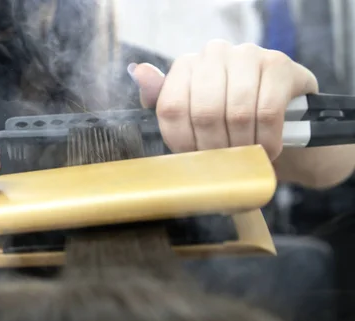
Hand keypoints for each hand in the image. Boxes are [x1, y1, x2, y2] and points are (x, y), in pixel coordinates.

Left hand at [128, 40, 318, 159]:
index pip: (171, 108)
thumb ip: (162, 100)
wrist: (285, 120)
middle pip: (204, 112)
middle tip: (225, 165)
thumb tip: (138, 72)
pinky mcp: (279, 65)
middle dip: (214, 147)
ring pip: (237, 113)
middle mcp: (213, 53)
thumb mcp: (192, 117)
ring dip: (243, 146)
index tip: (196, 160)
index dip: (183, 142)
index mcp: (185, 66)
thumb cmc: (229, 121)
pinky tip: (268, 150)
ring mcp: (248, 54)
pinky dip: (267, 140)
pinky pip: (268, 111)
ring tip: (247, 158)